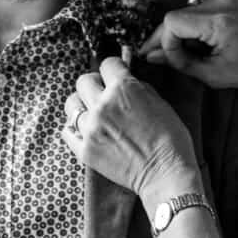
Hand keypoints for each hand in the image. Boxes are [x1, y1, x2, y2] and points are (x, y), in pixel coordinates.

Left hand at [62, 57, 200, 207]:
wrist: (166, 174)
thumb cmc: (171, 140)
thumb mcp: (160, 103)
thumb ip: (138, 88)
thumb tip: (126, 80)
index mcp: (123, 89)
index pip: (107, 64)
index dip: (114, 69)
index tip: (116, 76)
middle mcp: (102, 105)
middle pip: (83, 81)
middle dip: (95, 85)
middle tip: (103, 95)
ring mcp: (91, 128)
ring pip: (71, 105)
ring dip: (82, 106)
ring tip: (94, 115)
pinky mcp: (85, 150)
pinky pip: (67, 131)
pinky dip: (75, 130)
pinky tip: (88, 132)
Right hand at [141, 0, 237, 88]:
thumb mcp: (214, 74)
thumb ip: (181, 63)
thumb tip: (154, 56)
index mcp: (218, 21)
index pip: (172, 22)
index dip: (165, 42)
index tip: (168, 58)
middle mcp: (223, 2)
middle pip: (179, 14)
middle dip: (171, 36)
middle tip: (166, 55)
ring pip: (191, 9)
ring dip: (187, 28)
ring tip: (195, 48)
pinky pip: (206, 4)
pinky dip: (203, 20)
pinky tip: (211, 36)